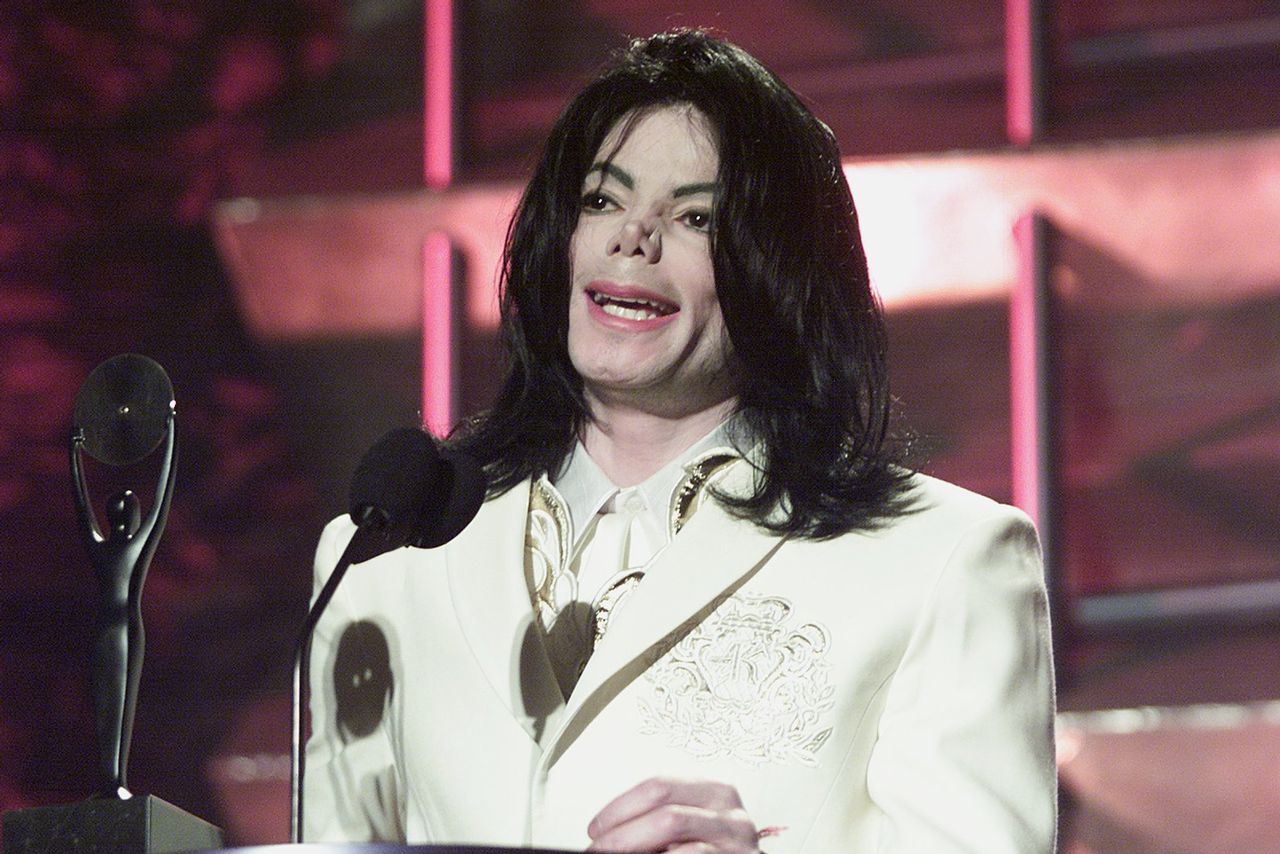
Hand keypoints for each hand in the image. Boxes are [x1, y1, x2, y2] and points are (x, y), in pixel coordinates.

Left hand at [586, 777, 761, 852]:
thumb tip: (607, 833)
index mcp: (714, 792)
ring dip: (635, 849)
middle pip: (663, 810)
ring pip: (673, 832)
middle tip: (599, 849)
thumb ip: (658, 822)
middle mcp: (730, 813)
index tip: (597, 828)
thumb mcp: (691, 827)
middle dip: (622, 834)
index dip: (620, 808)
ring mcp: (736, 842)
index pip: (658, 787)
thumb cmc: (714, 852)